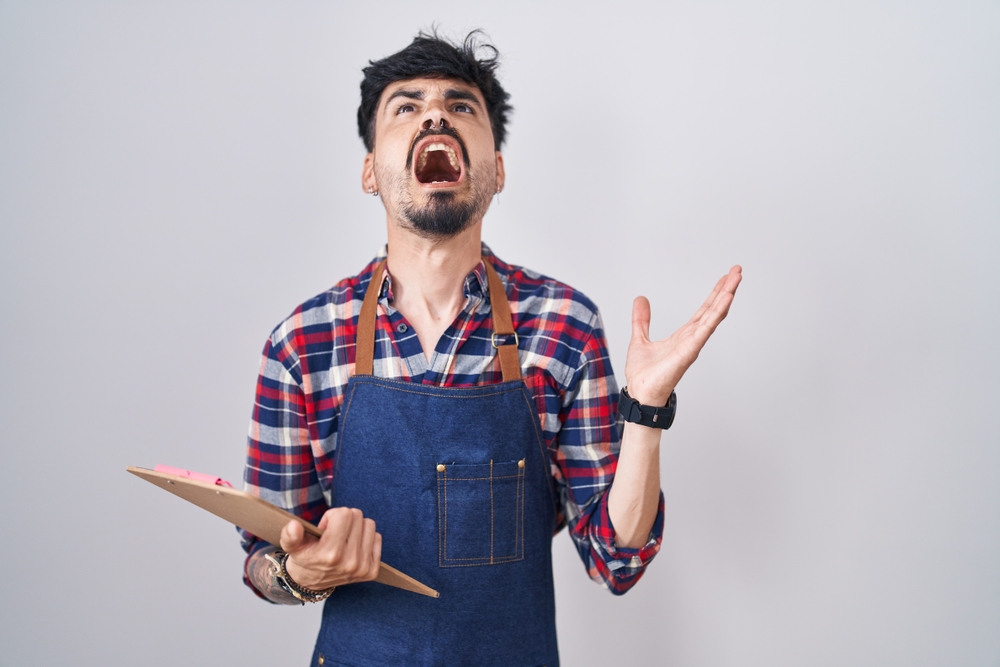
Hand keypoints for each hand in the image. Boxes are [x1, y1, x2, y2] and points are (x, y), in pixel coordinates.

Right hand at [280, 507, 381, 589]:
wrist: (311, 582)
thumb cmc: (305, 558)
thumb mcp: (291, 547)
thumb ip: (290, 536)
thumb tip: (294, 526)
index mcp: (331, 554)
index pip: (344, 514)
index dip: (332, 516)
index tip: (325, 528)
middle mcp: (349, 562)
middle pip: (357, 516)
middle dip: (344, 519)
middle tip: (333, 533)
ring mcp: (363, 568)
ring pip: (369, 524)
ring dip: (356, 527)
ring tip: (343, 538)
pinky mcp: (372, 571)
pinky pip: (377, 537)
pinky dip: (365, 537)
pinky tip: (352, 546)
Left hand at [624, 266, 741, 405]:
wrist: (639, 393)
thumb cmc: (643, 375)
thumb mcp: (640, 339)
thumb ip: (642, 320)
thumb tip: (640, 300)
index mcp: (683, 335)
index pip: (703, 310)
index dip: (715, 293)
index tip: (725, 277)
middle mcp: (692, 338)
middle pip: (713, 309)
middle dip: (726, 289)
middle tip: (738, 270)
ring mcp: (693, 344)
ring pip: (713, 316)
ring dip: (726, 296)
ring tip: (736, 279)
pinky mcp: (689, 351)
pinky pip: (705, 329)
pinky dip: (716, 313)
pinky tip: (726, 299)